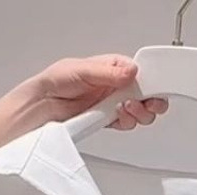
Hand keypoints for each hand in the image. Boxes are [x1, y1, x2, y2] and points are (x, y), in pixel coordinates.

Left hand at [33, 54, 168, 129]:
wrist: (43, 105)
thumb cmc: (57, 81)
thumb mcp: (84, 70)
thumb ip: (109, 73)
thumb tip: (131, 72)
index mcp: (114, 68)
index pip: (142, 73)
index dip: (152, 81)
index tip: (153, 88)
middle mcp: (116, 86)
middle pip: (147, 95)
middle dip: (152, 101)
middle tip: (148, 102)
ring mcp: (113, 104)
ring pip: (140, 112)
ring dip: (139, 113)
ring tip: (126, 107)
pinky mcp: (108, 120)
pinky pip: (126, 124)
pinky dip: (126, 122)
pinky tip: (118, 115)